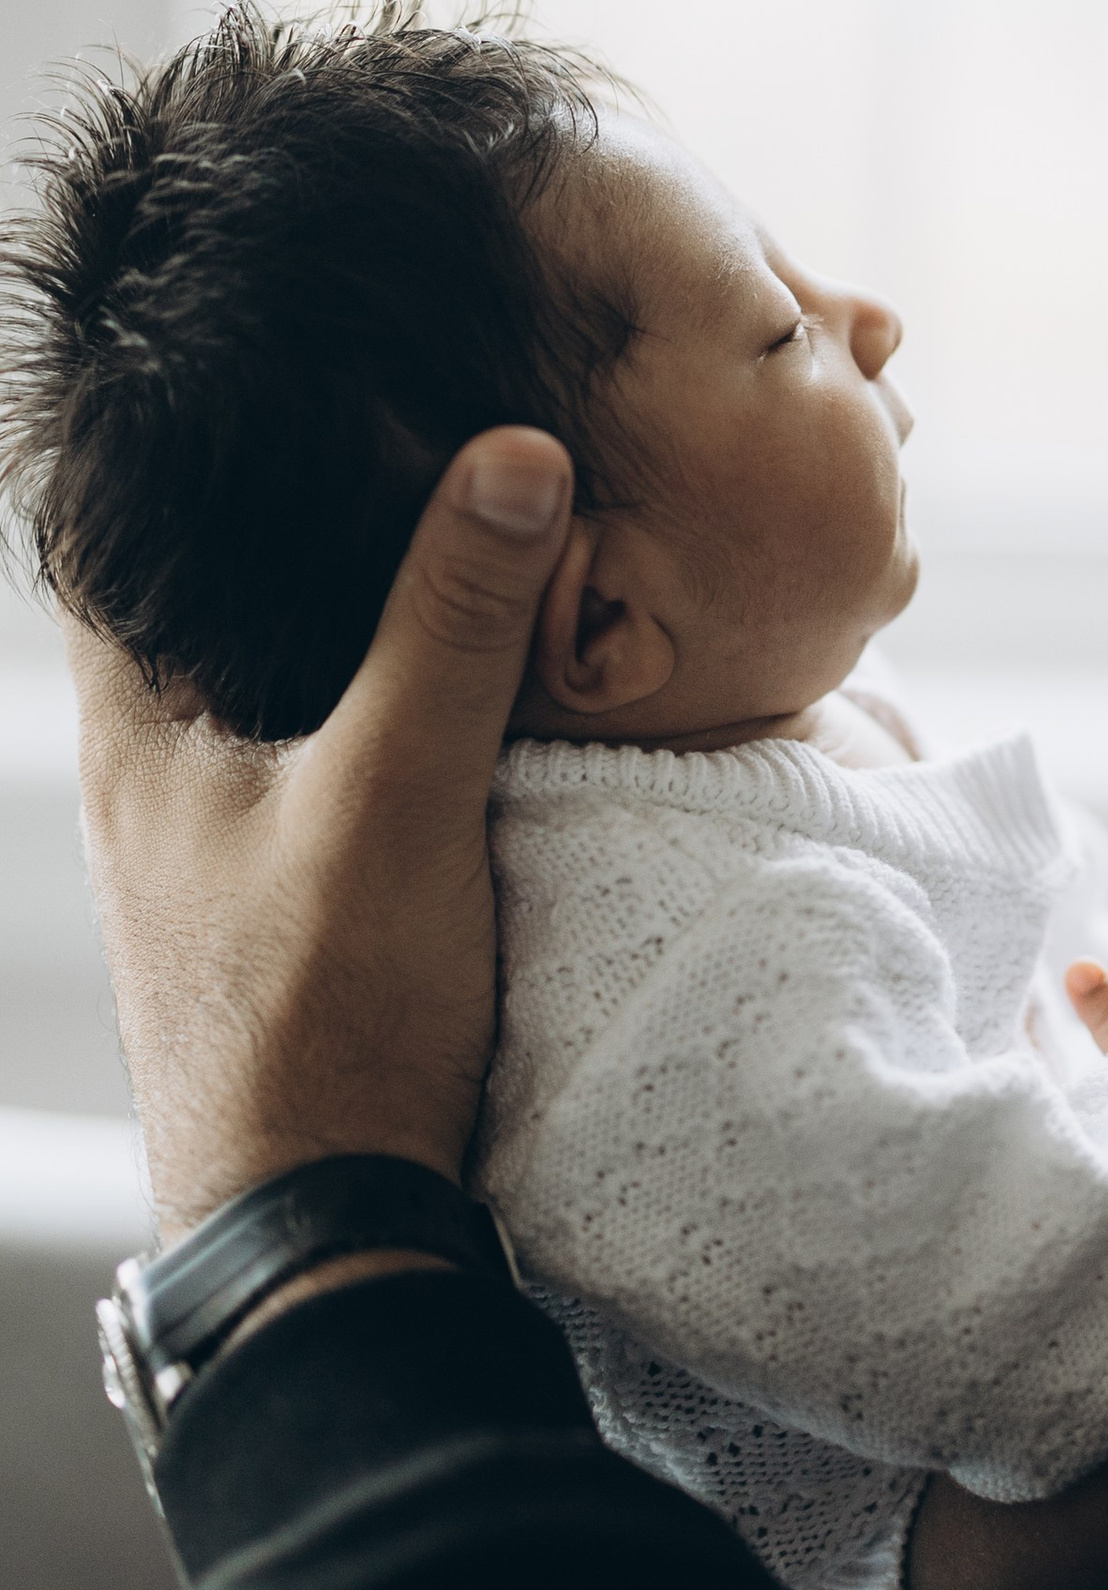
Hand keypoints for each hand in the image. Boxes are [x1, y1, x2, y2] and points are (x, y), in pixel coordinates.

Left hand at [68, 429, 573, 1237]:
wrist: (326, 1228)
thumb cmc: (324, 1013)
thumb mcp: (401, 794)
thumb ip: (453, 623)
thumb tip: (510, 447)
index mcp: (136, 729)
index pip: (115, 532)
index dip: (182, 440)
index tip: (277, 361)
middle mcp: (154, 775)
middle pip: (205, 593)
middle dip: (292, 512)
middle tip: (395, 415)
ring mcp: (214, 840)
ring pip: (267, 676)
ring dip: (341, 608)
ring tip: (444, 520)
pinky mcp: (281, 896)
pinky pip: (315, 749)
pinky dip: (372, 692)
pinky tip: (462, 677)